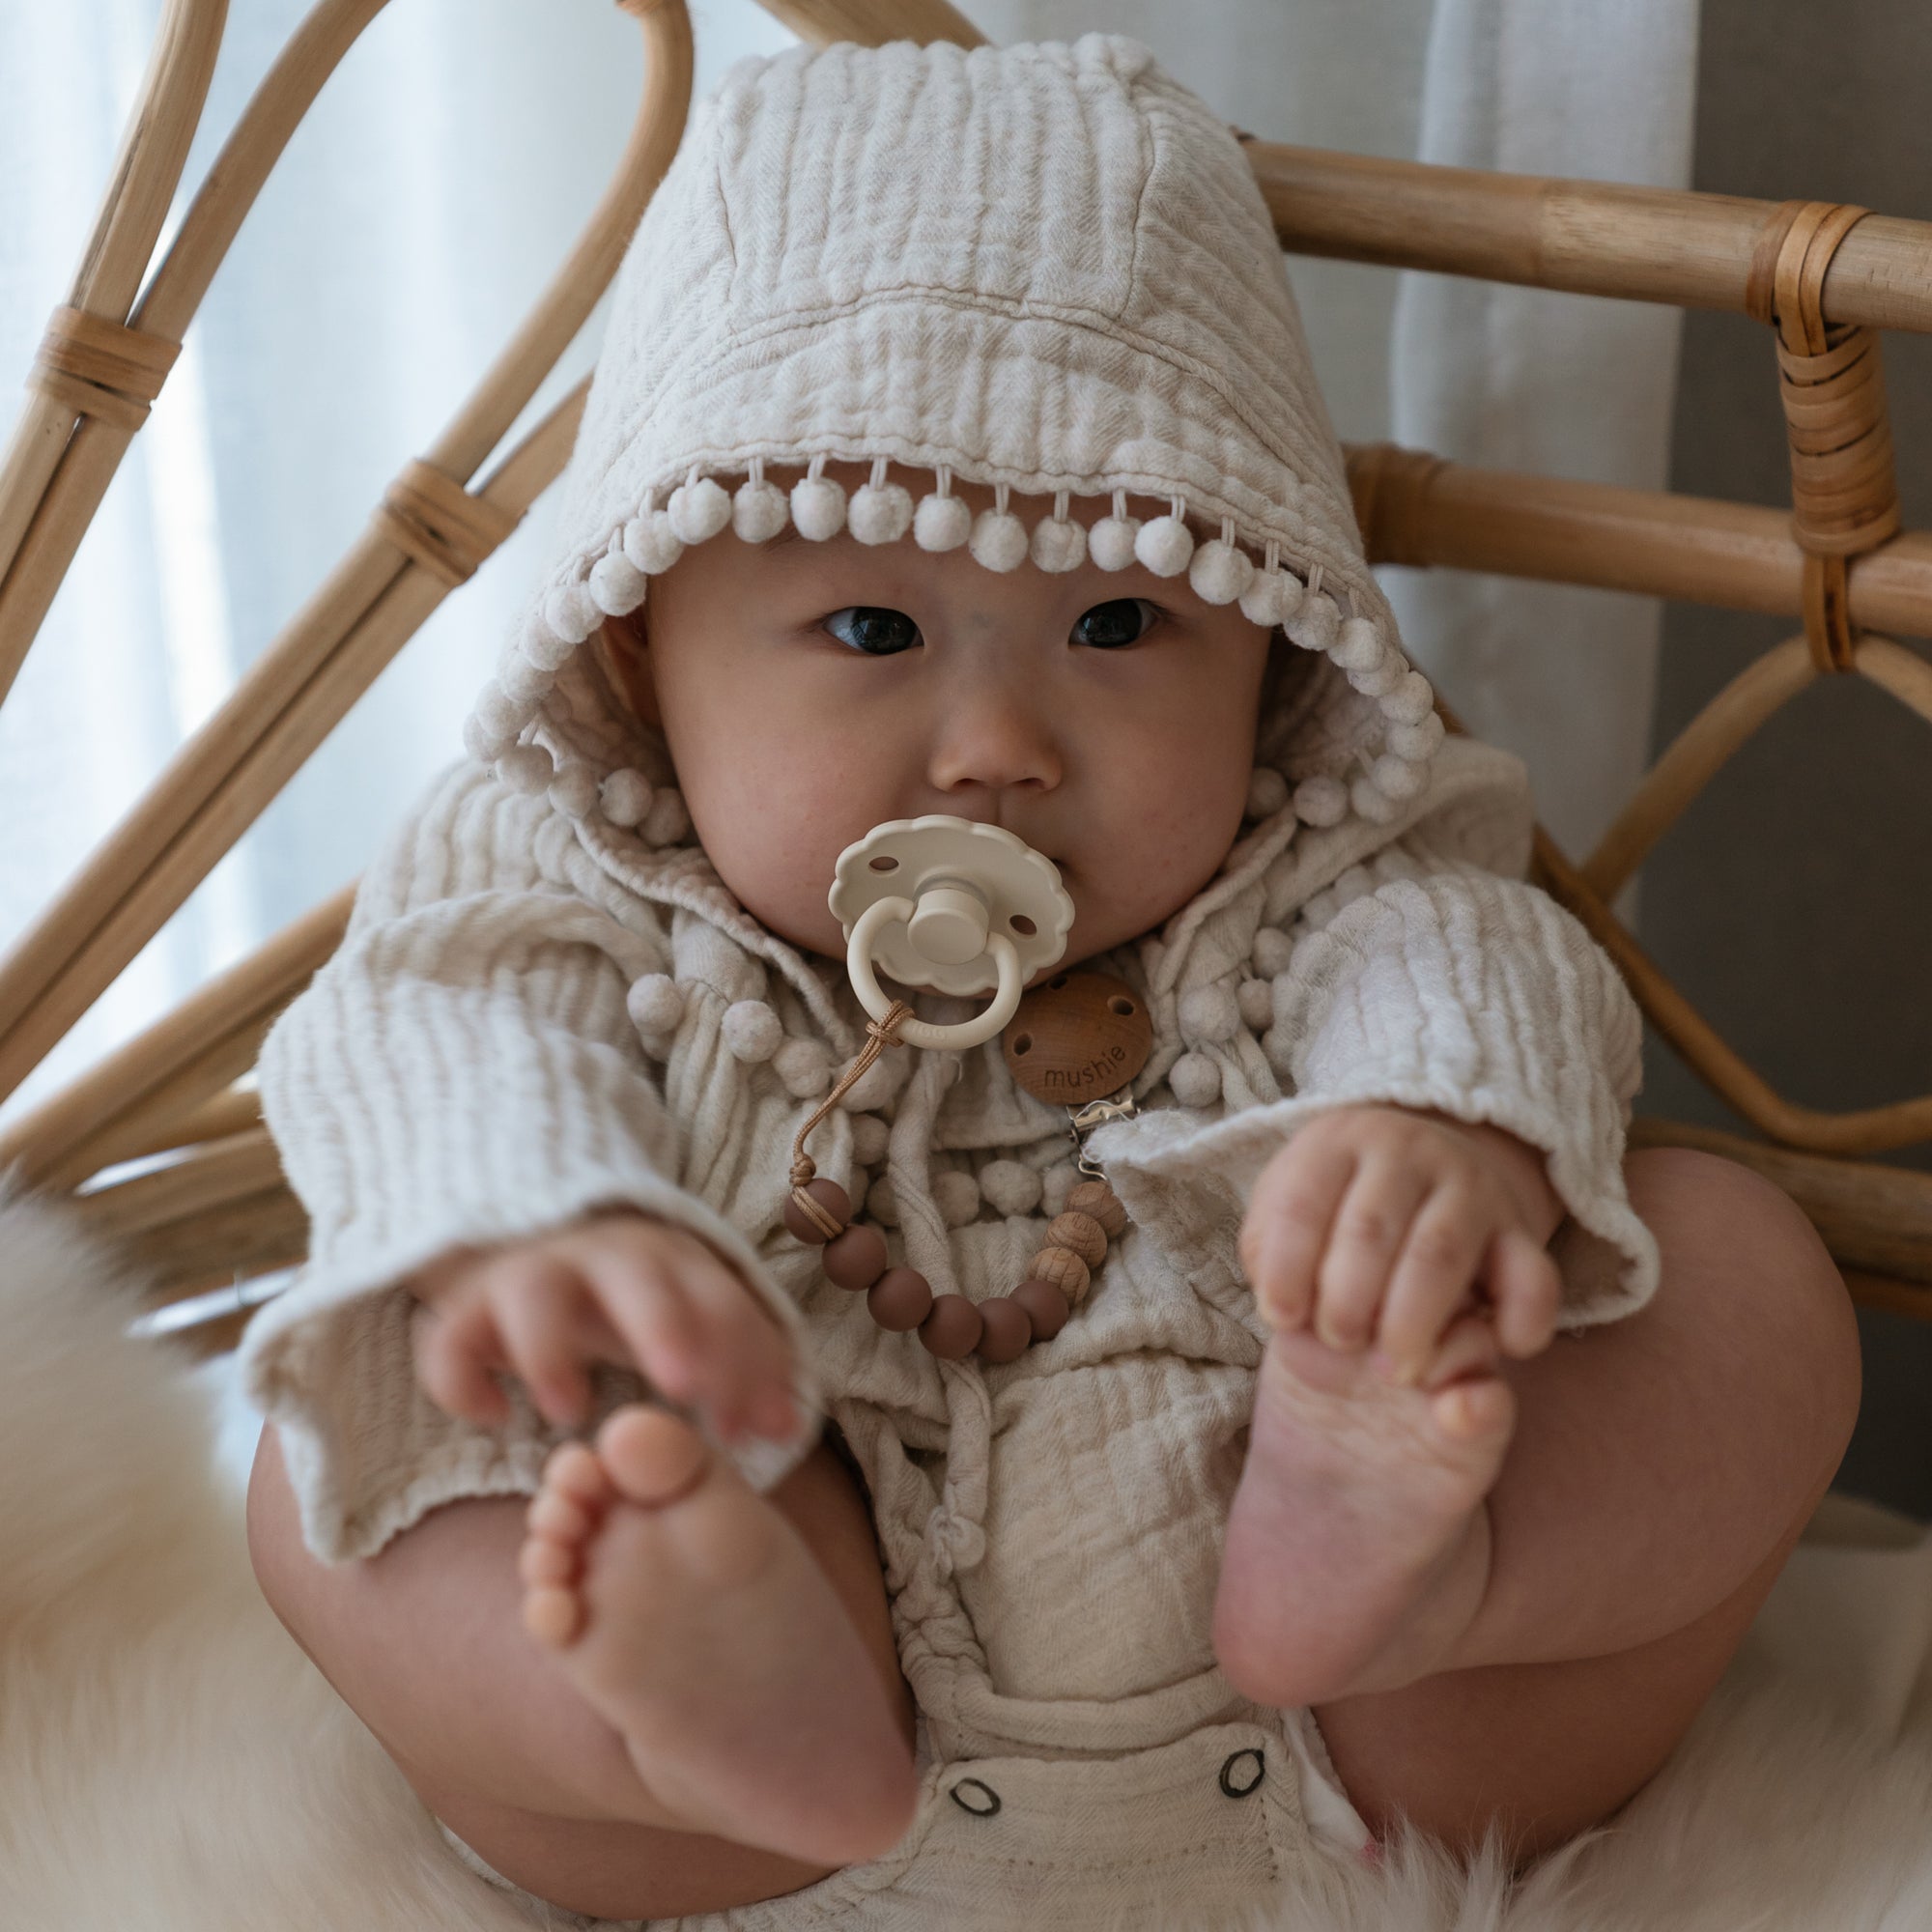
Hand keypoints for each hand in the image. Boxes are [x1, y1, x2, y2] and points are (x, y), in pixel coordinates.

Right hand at [407, 1210, 799, 1444]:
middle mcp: (601, 1257)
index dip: (740, 1360)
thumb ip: (743, 1366)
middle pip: (635, 1276)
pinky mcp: (468, 1308)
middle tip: (681, 1388)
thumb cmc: (634, 1302)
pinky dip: (462, 1378)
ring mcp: (530, 1275)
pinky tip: (493, 1416)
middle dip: (662, 1324)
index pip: (718, 1298)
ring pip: (532, 1295)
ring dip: (550, 1351)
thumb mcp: (694, 1320)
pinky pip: (449, 1338)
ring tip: (569, 1412)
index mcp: (671, 1259)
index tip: (745, 1430)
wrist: (534, 1248)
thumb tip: (788, 1426)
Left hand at [1238, 1104, 1563, 1381]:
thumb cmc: (1336, 1203)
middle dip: (1347, 1301)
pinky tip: (1497, 1350)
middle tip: (1339, 1344)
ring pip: (1440, 1253)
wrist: (1426, 1162)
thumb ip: (1272, 1248)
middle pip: (1370, 1229)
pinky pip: (1533, 1276)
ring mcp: (1468, 1186)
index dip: (1286, 1270)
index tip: (1280, 1320)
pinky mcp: (1518, 1228)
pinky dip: (1521, 1320)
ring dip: (1412, 1320)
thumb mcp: (1288, 1203)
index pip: (1301, 1203)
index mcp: (1337, 1142)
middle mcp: (1406, 1153)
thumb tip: (1285, 1305)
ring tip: (1392, 1370)